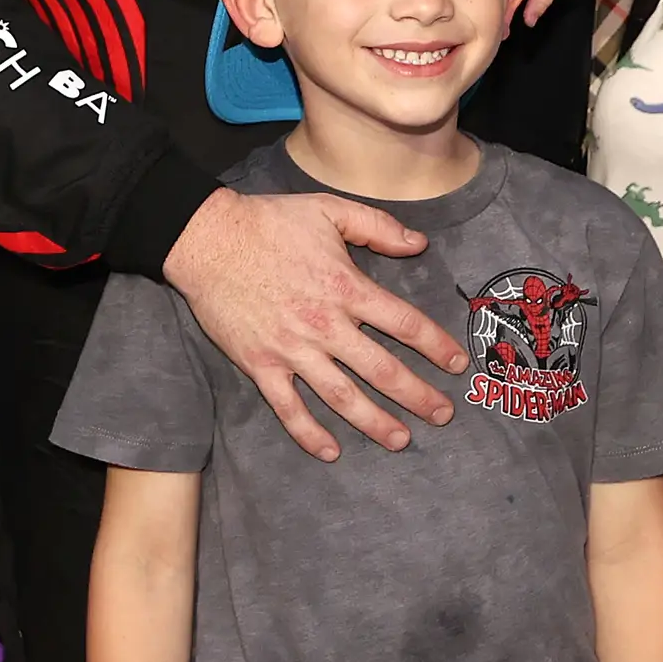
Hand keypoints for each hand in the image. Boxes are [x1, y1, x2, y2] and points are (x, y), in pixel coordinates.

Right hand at [159, 187, 461, 459]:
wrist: (206, 239)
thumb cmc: (267, 222)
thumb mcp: (328, 210)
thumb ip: (378, 227)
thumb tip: (420, 244)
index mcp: (346, 287)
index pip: (404, 324)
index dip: (436, 346)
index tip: (456, 364)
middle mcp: (326, 325)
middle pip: (382, 369)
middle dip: (417, 395)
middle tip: (443, 415)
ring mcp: (292, 349)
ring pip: (342, 396)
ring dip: (375, 422)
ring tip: (401, 440)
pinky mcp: (261, 364)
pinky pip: (288, 407)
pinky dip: (309, 433)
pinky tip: (330, 451)